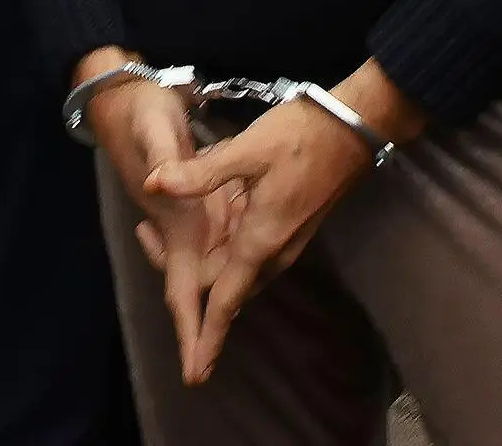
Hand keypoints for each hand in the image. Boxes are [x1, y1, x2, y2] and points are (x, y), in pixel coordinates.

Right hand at [75, 51, 230, 372]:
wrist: (120, 94)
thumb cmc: (139, 111)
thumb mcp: (156, 128)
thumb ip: (167, 158)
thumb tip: (161, 188)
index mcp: (174, 222)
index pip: (180, 289)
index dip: (190, 331)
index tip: (195, 372)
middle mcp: (179, 226)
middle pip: (198, 286)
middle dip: (208, 318)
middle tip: (211, 355)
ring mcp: (185, 213)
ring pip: (209, 261)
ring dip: (222, 276)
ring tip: (238, 288)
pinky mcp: (191, 197)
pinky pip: (213, 232)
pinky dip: (225, 239)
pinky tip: (238, 229)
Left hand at [143, 62, 423, 384]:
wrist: (354, 127)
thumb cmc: (301, 136)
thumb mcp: (246, 150)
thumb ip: (200, 173)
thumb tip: (152, 183)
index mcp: (260, 241)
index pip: (225, 301)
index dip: (206, 336)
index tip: (194, 374)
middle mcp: (274, 252)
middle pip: (228, 290)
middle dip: (193, 290)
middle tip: (148, 243)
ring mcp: (287, 243)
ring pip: (240, 273)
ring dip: (208, 269)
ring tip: (166, 241)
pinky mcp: (292, 229)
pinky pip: (252, 256)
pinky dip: (226, 253)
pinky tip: (208, 229)